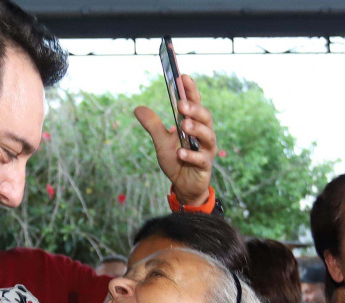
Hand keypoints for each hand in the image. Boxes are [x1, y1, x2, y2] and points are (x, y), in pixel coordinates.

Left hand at [135, 74, 216, 206]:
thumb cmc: (176, 160)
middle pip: (205, 117)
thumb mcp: (161, 141)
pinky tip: (180, 153)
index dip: (191, 90)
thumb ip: (153, 125)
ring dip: (196, 129)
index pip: (195, 103)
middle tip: (181, 104)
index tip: (183, 76)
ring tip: (183, 125)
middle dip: (194, 109)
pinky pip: (201, 158)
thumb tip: (137, 108)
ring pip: (207, 136)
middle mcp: (204, 134)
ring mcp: (206, 150)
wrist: (183, 185)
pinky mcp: (205, 166)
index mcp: (195, 124)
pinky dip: (190, 155)